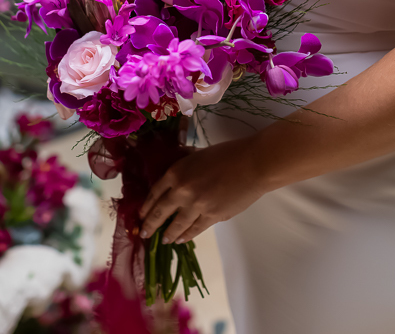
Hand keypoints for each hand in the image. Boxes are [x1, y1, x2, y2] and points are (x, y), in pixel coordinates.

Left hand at [139, 136, 264, 244]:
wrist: (252, 164)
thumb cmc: (228, 153)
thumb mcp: (199, 154)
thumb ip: (184, 164)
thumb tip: (176, 171)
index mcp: (177, 172)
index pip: (155, 192)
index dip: (146, 206)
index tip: (141, 214)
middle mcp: (182, 191)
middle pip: (160, 212)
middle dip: (150, 225)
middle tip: (144, 233)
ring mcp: (197, 206)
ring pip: (176, 225)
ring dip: (168, 234)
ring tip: (164, 240)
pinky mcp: (212, 217)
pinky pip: (194, 230)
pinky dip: (187, 236)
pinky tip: (182, 239)